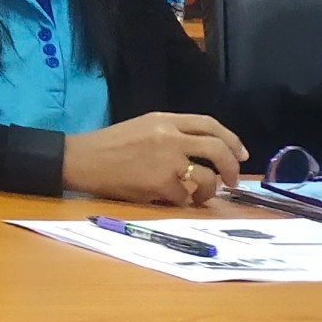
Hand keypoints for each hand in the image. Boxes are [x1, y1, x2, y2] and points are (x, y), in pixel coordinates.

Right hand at [62, 113, 247, 206]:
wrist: (80, 160)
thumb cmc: (107, 146)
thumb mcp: (142, 128)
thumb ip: (171, 134)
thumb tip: (202, 153)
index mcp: (164, 120)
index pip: (208, 123)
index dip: (231, 138)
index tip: (240, 153)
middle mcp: (169, 136)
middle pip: (217, 148)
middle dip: (231, 166)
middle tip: (232, 180)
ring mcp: (165, 160)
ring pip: (207, 176)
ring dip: (210, 190)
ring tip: (202, 196)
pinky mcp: (158, 182)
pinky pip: (184, 195)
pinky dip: (183, 201)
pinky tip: (174, 200)